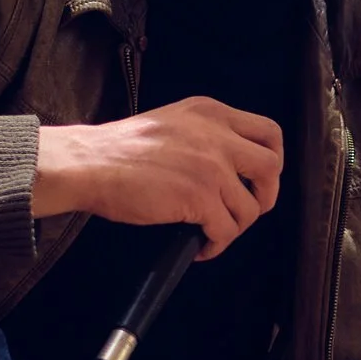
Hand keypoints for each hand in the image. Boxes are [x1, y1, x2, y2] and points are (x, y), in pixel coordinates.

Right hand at [31, 97, 284, 259]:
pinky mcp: (200, 197)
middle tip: (245, 209)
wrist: (87, 163)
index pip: (269, 132)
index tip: (258, 178)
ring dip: (234, 226)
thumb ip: (204, 134)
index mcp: (211, 112)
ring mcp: (211, 166)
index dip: (272, 160)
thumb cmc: (118, 149)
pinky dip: (216, 245)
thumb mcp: (172, 122)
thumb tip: (229, 168)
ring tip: (212, 232)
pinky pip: (226, 231)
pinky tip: (200, 247)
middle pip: (271, 167)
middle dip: (265, 195)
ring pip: (250, 207)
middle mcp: (217, 135)